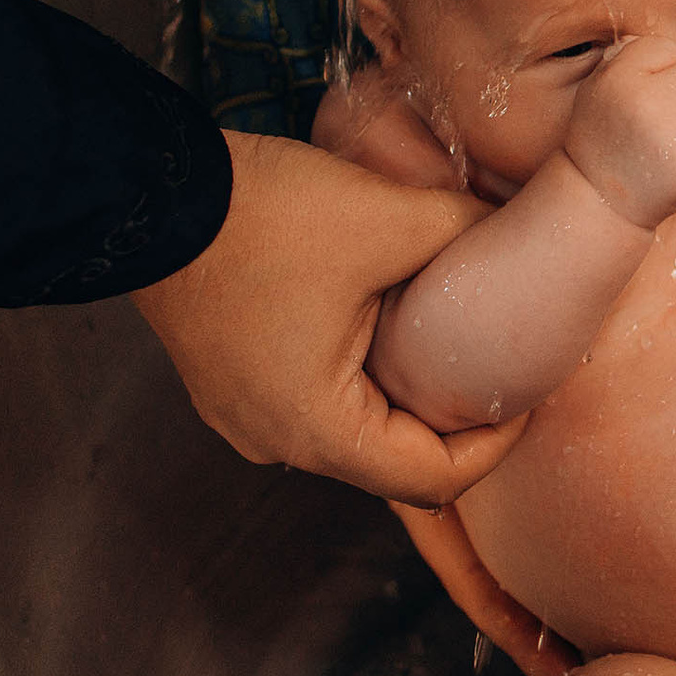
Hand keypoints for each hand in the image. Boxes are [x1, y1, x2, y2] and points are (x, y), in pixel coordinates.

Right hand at [132, 131, 524, 505]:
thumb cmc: (262, 217)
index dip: (496, 442)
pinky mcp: (232, 384)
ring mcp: (246, 418)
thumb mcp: (386, 218)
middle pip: (393, 460)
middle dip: (453, 417)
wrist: (149, 193)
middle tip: (497, 360)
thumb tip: (515, 233)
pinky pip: (316, 400)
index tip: (526, 391)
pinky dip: (360, 376)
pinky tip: (385, 320)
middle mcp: (278, 443)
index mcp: (318, 430)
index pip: (433, 481)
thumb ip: (464, 231)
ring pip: (354, 430)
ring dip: (403, 394)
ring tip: (448, 336)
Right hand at [561, 35, 675, 227]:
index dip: (659, 74)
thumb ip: (623, 60)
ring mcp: (673, 136)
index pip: (666, 49)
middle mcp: (646, 102)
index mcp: (619, 78)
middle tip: (659, 129)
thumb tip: (649, 42)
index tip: (643, 100)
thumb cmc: (603, 140)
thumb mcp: (597, 91)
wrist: (599, 201)